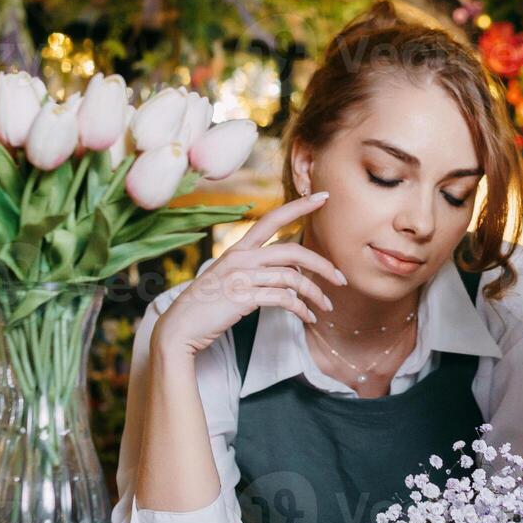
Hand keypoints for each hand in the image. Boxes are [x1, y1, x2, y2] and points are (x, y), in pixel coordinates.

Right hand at [153, 193, 347, 358]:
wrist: (181, 326)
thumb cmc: (207, 304)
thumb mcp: (231, 278)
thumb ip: (258, 270)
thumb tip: (293, 273)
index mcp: (239, 248)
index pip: (273, 219)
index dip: (299, 207)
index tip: (322, 196)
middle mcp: (241, 258)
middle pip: (293, 252)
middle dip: (323, 264)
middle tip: (341, 279)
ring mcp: (242, 277)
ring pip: (292, 279)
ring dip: (315, 294)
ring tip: (326, 306)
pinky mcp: (243, 298)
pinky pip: (283, 300)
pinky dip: (301, 309)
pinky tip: (308, 317)